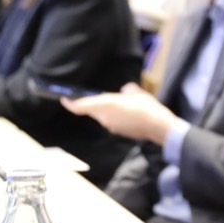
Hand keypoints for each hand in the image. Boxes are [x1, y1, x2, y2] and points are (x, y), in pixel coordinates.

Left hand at [62, 82, 177, 143]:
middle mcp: (105, 116)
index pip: (82, 105)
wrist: (158, 127)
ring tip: (123, 105)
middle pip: (93, 110)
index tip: (65, 99)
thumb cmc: (147, 107)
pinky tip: (129, 114)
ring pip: (103, 116)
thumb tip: (125, 91)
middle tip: (106, 97)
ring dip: (108, 110)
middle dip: (96, 104)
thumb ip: (128, 90)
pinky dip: (116, 117)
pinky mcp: (118, 132)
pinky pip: (112, 121)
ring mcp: (111, 126)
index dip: (71, 103)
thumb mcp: (138, 93)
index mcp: (106, 104)